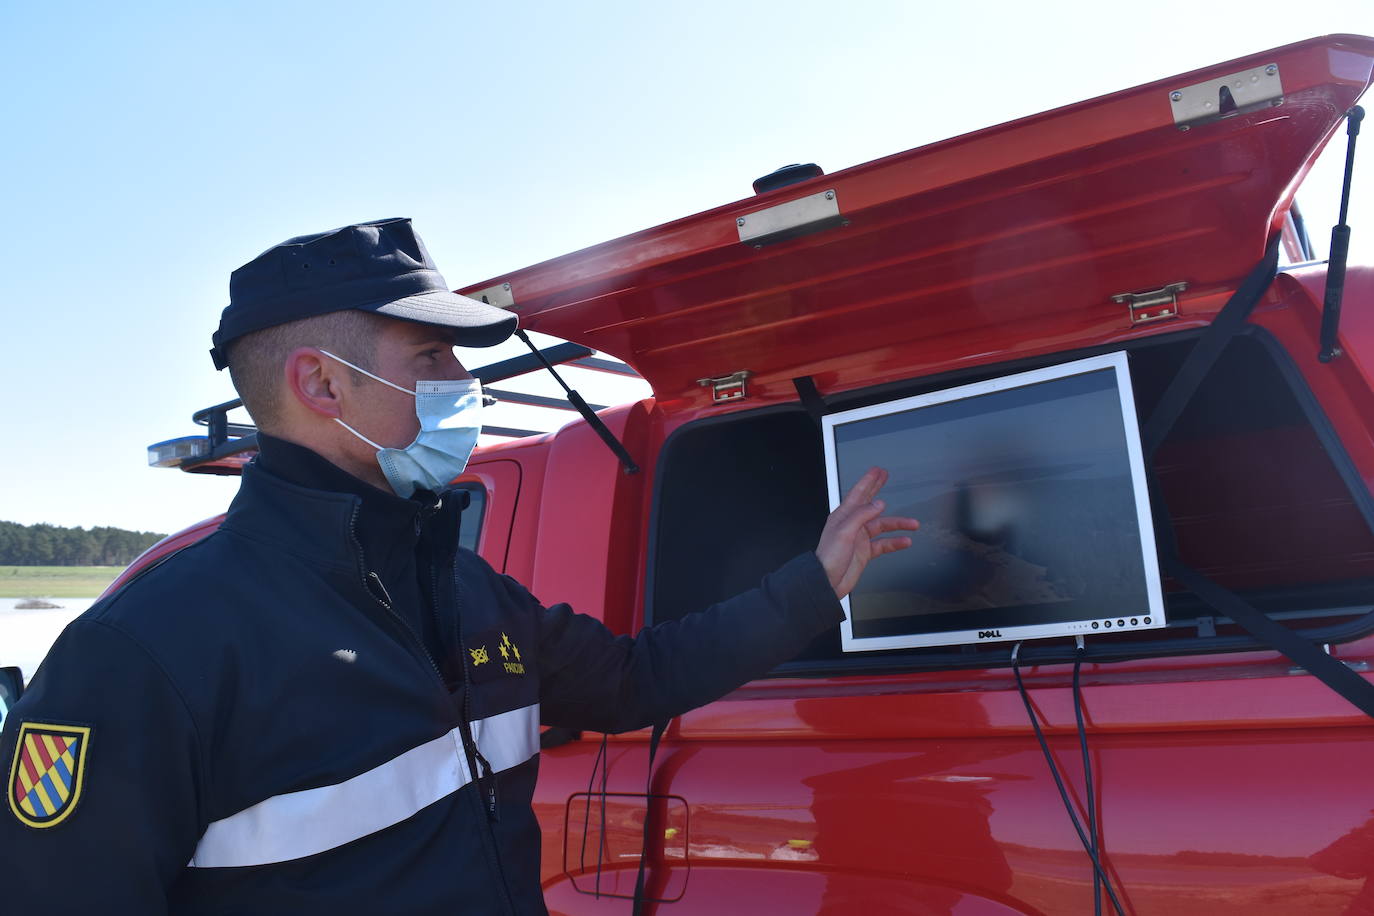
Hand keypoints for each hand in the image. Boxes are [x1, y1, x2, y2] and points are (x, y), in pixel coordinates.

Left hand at [815, 467, 919, 598]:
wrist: (827, 582)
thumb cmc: (829, 557)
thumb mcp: (844, 532)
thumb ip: (861, 516)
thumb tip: (878, 504)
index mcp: (843, 516)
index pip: (858, 494)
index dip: (868, 481)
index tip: (877, 471)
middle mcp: (852, 524)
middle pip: (869, 503)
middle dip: (877, 489)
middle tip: (885, 476)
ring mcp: (859, 538)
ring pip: (882, 526)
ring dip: (897, 524)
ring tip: (913, 523)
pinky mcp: (864, 552)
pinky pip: (883, 544)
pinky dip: (895, 542)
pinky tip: (905, 541)